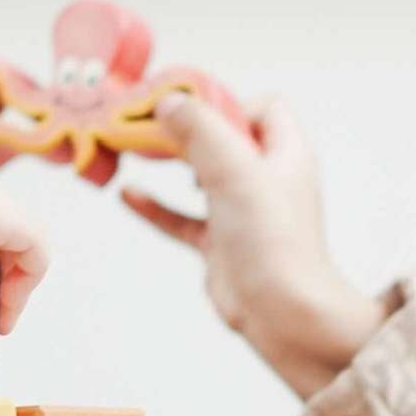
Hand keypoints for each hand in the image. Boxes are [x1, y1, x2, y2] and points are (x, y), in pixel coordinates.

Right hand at [125, 94, 389, 401]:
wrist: (284, 313)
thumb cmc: (274, 242)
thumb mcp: (235, 170)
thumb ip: (201, 131)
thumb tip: (168, 102)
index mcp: (286, 154)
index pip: (263, 109)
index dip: (228, 104)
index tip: (187, 108)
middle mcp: (267, 180)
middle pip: (224, 138)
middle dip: (187, 128)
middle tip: (149, 121)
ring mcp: (243, 213)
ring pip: (201, 176)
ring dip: (171, 162)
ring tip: (138, 148)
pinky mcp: (221, 244)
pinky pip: (183, 218)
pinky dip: (157, 206)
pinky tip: (129, 195)